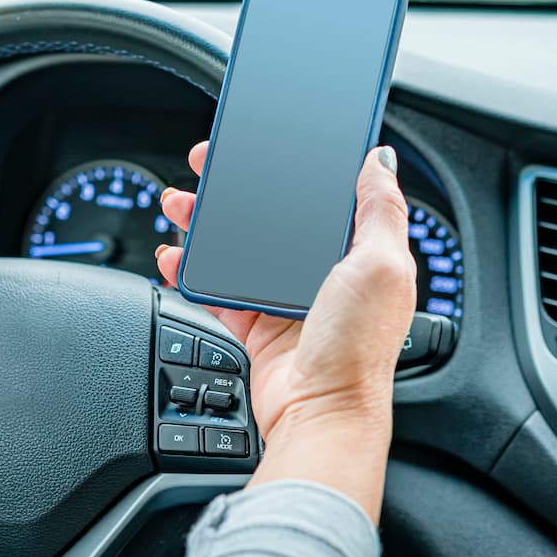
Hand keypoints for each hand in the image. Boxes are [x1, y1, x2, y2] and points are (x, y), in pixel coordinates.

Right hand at [155, 142, 415, 518]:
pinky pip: (216, 289)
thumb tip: (380, 159)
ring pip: (237, 246)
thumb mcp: (382, 266)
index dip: (290, 165)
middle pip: (270, 215)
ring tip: (178, 204)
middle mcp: (323, 273)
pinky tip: (174, 255)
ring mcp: (286, 299)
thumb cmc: (358, 348)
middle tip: (205, 166)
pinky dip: (190, 270)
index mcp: (359, 253)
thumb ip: (381, 209)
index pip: (321, 194)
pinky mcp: (256, 326)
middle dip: (235, 187)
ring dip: (204, 222)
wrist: (320, 414)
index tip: (260, 142)